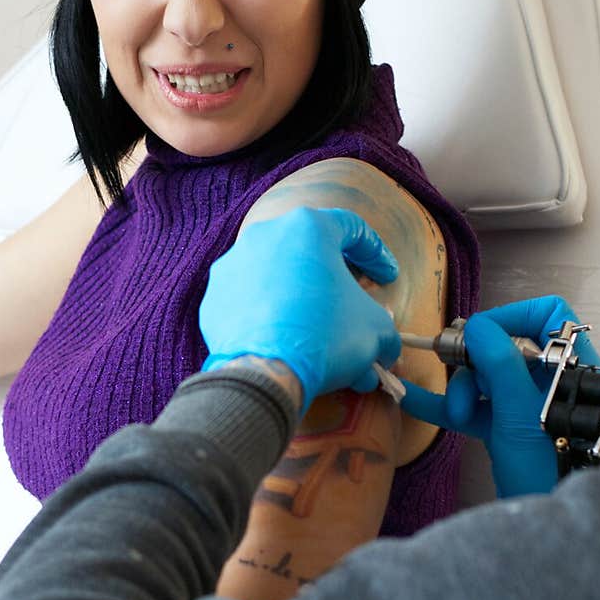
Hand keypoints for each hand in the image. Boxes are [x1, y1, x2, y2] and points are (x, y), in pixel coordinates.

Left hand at [200, 207, 401, 409]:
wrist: (266, 373)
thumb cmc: (327, 336)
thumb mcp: (376, 330)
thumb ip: (383, 327)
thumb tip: (382, 347)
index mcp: (308, 227)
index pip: (352, 229)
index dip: (375, 254)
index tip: (386, 278)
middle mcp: (265, 235)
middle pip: (310, 254)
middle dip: (334, 283)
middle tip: (350, 309)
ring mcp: (233, 265)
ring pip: (277, 279)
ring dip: (301, 303)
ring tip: (317, 338)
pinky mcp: (214, 298)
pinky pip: (250, 304)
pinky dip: (270, 319)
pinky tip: (285, 345)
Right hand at [400, 297, 599, 497]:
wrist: (543, 530)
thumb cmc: (547, 467)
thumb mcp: (521, 411)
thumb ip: (500, 362)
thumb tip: (477, 325)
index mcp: (573, 367)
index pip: (548, 315)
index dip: (512, 317)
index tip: (480, 337)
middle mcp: (553, 381)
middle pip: (506, 346)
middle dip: (476, 365)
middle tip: (459, 382)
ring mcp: (529, 405)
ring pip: (487, 376)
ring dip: (462, 390)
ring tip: (454, 414)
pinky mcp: (508, 429)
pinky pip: (475, 407)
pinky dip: (447, 405)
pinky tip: (411, 399)